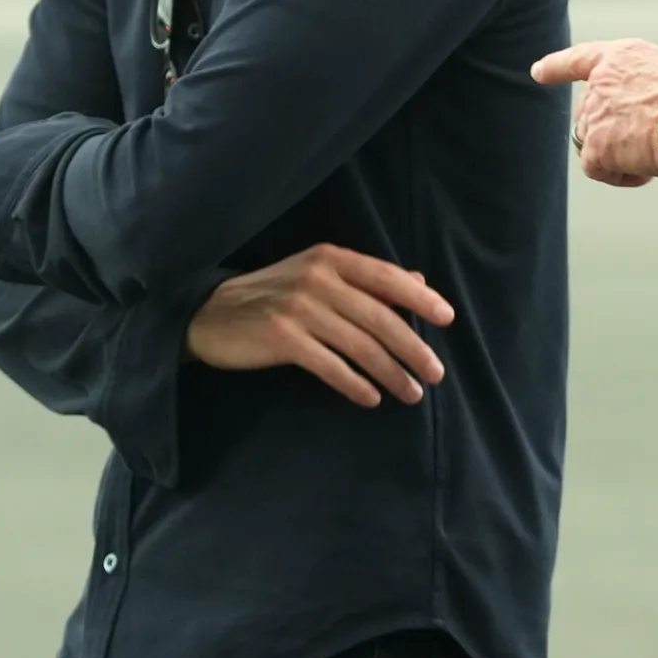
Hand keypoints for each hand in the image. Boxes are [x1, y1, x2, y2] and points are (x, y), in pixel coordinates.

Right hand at [185, 243, 454, 407]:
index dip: (420, 298)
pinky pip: (330, 365)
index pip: (386, 276)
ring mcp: (299, 308)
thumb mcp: (318, 275)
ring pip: (359, 345)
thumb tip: (418, 281)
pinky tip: (372, 398)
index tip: (447, 320)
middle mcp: (318, 279)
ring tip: (412, 393)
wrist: (210, 314)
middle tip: (435, 373)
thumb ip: (366, 279)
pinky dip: (355, 384)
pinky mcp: (281, 338)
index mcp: (331, 258)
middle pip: (379, 316)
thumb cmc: (274, 295)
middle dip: (413, 347)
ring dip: (391, 373)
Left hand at [530, 38, 657, 187]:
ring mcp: (595, 112)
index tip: (538, 72)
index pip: (581, 59)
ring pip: (595, 144)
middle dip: (613, 133)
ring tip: (656, 150)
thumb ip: (642, 90)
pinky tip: (646, 168)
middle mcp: (601, 79)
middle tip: (652, 138)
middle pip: (591, 116)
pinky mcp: (596, 144)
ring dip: (621, 155)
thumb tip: (642, 121)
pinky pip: (598, 170)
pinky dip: (621, 176)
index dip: (557, 67)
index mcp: (623, 56)